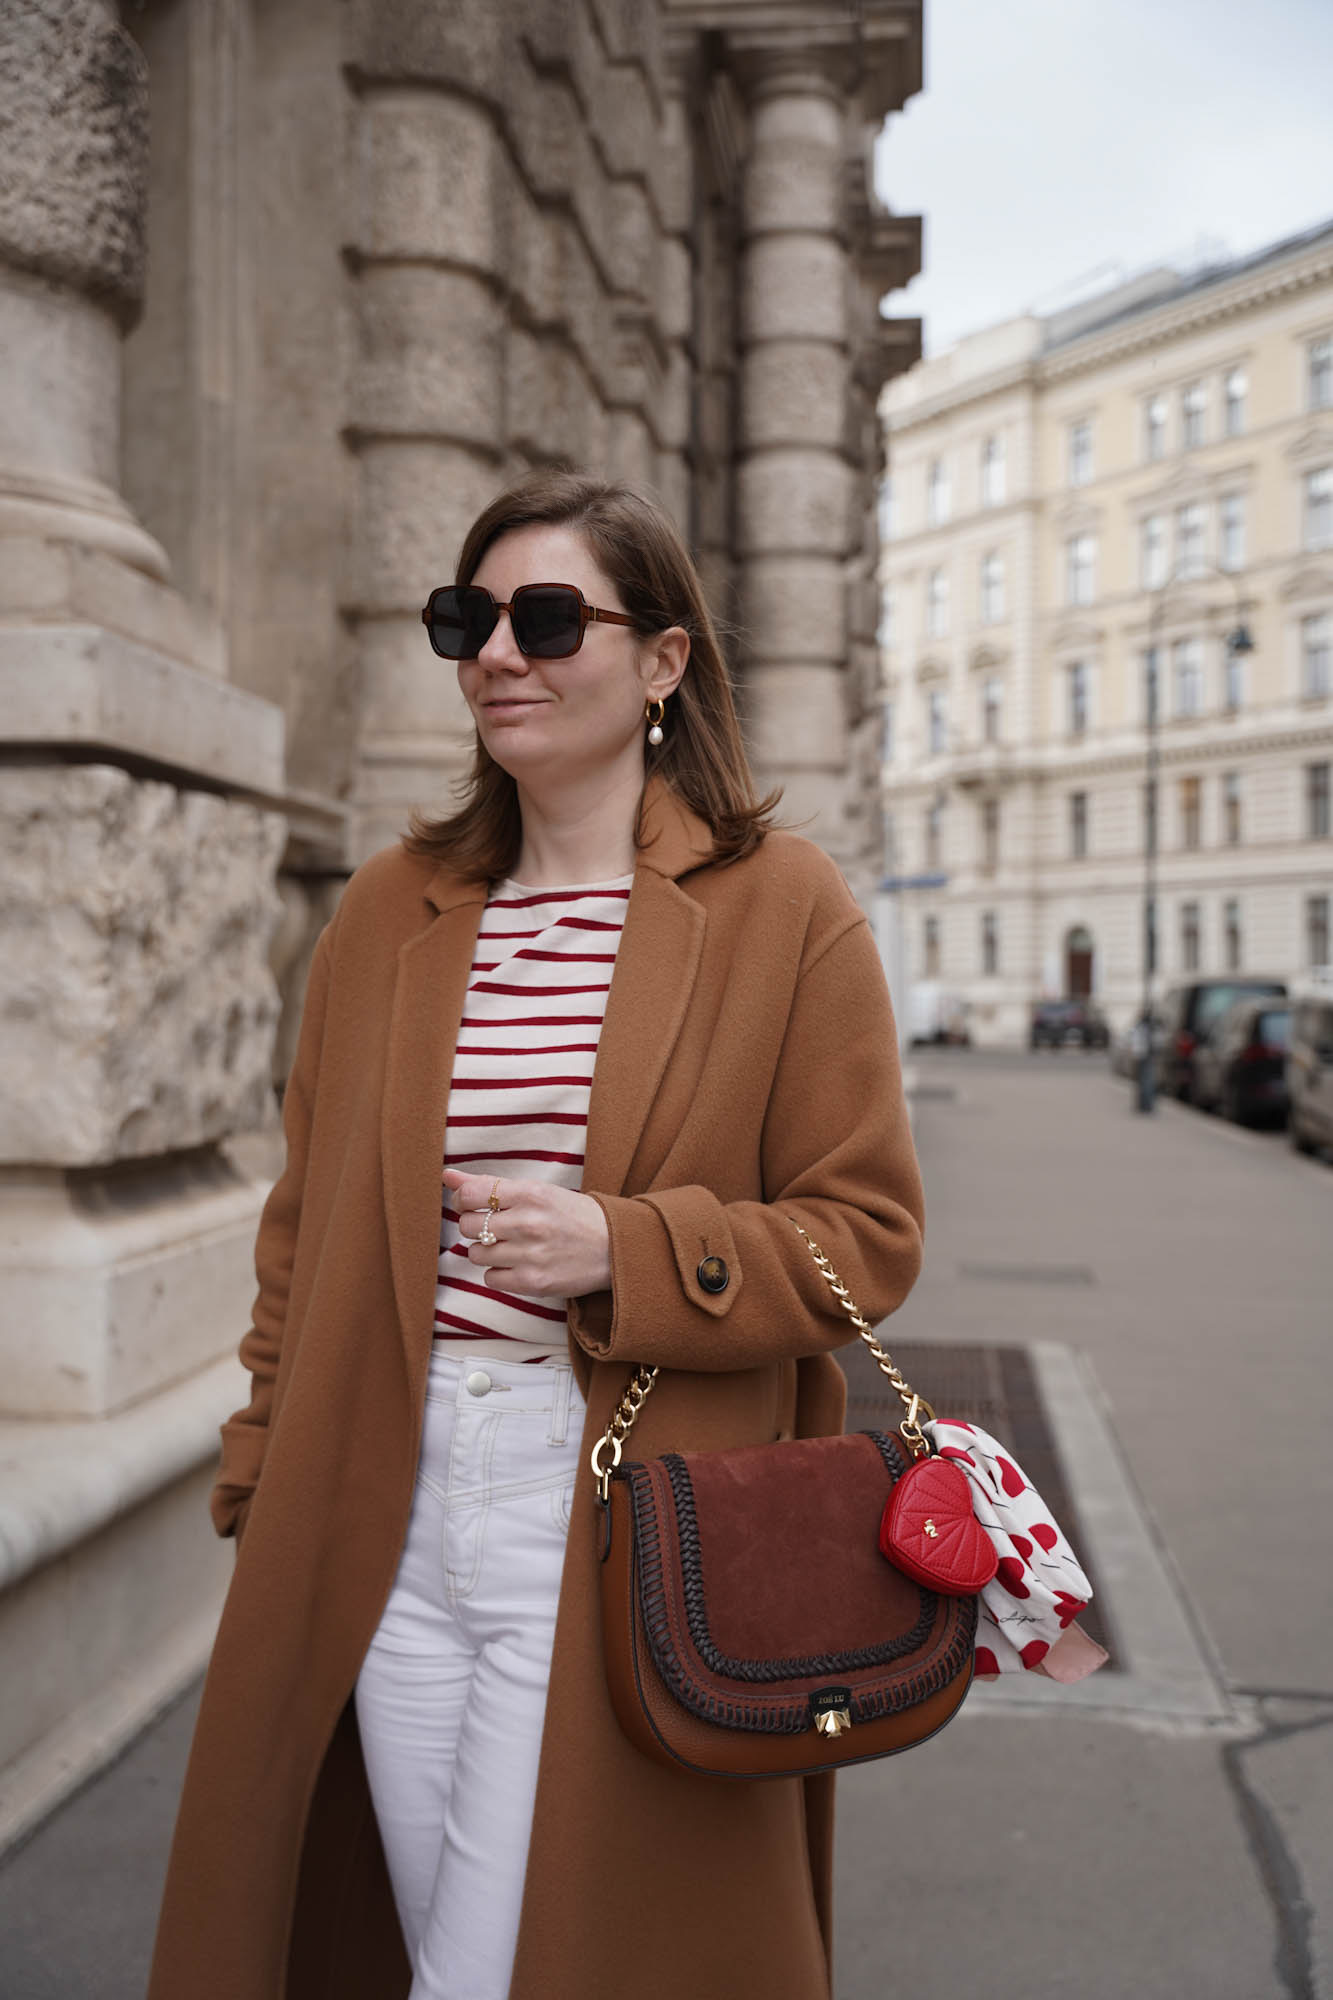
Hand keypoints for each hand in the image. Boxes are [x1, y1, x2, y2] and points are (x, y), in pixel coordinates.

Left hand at [443, 1169, 611, 1298]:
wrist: (614, 1247)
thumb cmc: (571, 1215)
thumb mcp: (536, 1191)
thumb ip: (489, 1184)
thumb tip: (446, 1176)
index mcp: (530, 1193)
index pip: (469, 1194)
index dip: (462, 1200)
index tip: (472, 1205)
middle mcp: (528, 1223)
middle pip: (467, 1225)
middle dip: (475, 1226)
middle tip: (496, 1227)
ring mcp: (530, 1255)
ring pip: (475, 1253)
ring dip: (486, 1250)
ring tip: (509, 1246)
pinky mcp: (533, 1283)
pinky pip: (490, 1279)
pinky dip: (498, 1272)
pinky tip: (517, 1264)